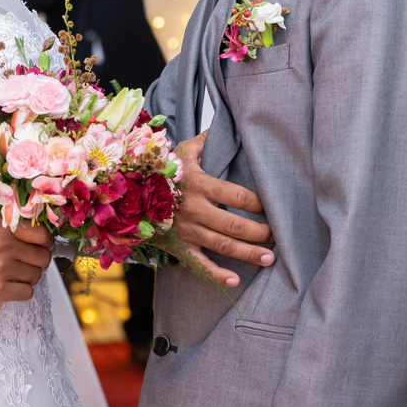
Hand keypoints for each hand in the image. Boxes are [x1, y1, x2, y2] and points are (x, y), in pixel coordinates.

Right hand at [0, 211, 53, 307]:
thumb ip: (2, 219)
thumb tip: (27, 218)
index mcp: (0, 228)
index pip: (41, 235)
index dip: (44, 241)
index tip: (40, 244)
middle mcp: (3, 248)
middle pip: (43, 257)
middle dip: (39, 259)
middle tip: (30, 261)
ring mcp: (1, 271)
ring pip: (36, 276)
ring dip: (30, 275)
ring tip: (17, 273)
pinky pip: (27, 293)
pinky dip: (23, 290)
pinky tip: (12, 285)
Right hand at [172, 130, 274, 286]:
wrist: (128, 194)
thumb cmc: (160, 170)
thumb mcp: (181, 151)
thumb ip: (205, 142)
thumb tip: (224, 125)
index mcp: (199, 185)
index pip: (237, 196)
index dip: (258, 203)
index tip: (271, 207)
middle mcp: (195, 210)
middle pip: (234, 224)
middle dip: (259, 232)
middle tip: (277, 235)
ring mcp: (187, 231)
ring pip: (223, 246)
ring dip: (248, 254)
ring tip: (269, 258)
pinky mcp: (179, 248)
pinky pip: (199, 265)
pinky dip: (217, 275)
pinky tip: (235, 280)